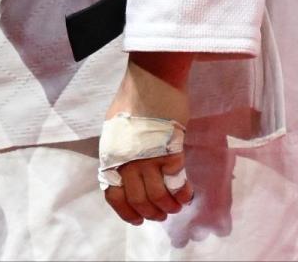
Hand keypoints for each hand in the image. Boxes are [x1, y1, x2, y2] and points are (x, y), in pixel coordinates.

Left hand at [103, 53, 194, 226]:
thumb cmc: (134, 97)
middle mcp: (125, 161)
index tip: (138, 219)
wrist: (152, 77)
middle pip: (138, 200)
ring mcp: (147, 158)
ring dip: (169, 207)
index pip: (113, 195)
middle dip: (151, 213)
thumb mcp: (116, 127)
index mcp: (110, 154)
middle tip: (162, 214)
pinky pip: (177, 184)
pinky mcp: (169, 152)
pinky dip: (183, 194)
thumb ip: (119, 150)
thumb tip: (126, 172)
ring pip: (158, 198)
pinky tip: (187, 195)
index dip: (126, 211)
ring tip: (176, 207)